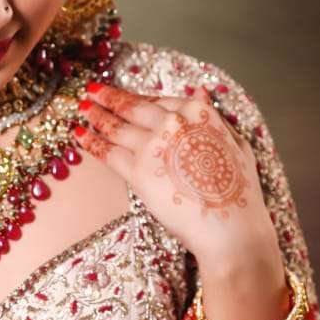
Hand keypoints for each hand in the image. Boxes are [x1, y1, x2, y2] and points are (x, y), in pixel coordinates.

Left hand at [74, 82, 275, 264]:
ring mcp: (153, 146)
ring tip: (83, 110)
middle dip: (109, 97)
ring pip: (116, 127)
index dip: (139, 97)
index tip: (126, 96)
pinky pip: (108, 152)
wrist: (230, 229)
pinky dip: (91, 142)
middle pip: (132, 106)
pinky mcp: (137, 172)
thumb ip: (212, 118)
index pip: (159, 100)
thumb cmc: (239, 193)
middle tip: (91, 90)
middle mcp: (172, 123)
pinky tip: (80, 135)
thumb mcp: (235, 144)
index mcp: (197, 113)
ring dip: (96, 116)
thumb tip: (200, 91)